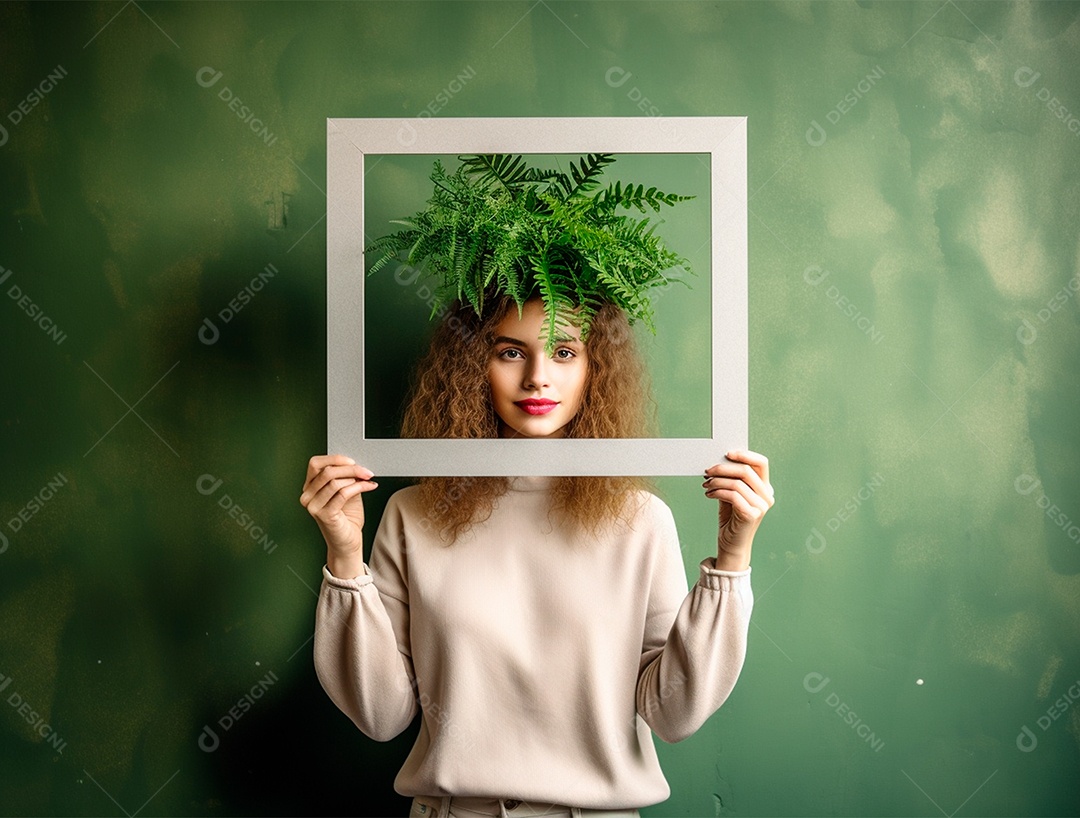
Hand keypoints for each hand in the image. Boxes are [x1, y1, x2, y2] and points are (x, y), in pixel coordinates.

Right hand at [300, 454, 377, 563]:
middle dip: (351, 468)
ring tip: (367, 480)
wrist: (348, 541)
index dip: (335, 459)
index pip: (315, 464)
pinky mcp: (324, 515)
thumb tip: (356, 464)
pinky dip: (359, 487)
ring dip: (356, 478)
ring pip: (335, 481)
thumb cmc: (347, 518)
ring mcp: (313, 506)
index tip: (353, 461)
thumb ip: (347, 477)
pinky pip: (343, 493)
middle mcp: (308, 496)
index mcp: (310, 487)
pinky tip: (369, 486)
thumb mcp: (347, 490)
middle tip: (366, 471)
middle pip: (327, 471)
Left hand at [702, 450, 774, 570]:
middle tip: (707, 471)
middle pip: (746, 470)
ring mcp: (761, 506)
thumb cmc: (731, 519)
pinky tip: (708, 494)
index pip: (761, 463)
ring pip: (737, 483)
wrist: (731, 545)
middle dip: (723, 468)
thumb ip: (730, 479)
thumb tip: (719, 461)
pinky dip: (717, 492)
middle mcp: (767, 495)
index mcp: (765, 488)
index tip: (727, 453)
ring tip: (706, 484)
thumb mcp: (731, 494)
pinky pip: (732, 495)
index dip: (745, 454)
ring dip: (717, 481)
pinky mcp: (752, 515)